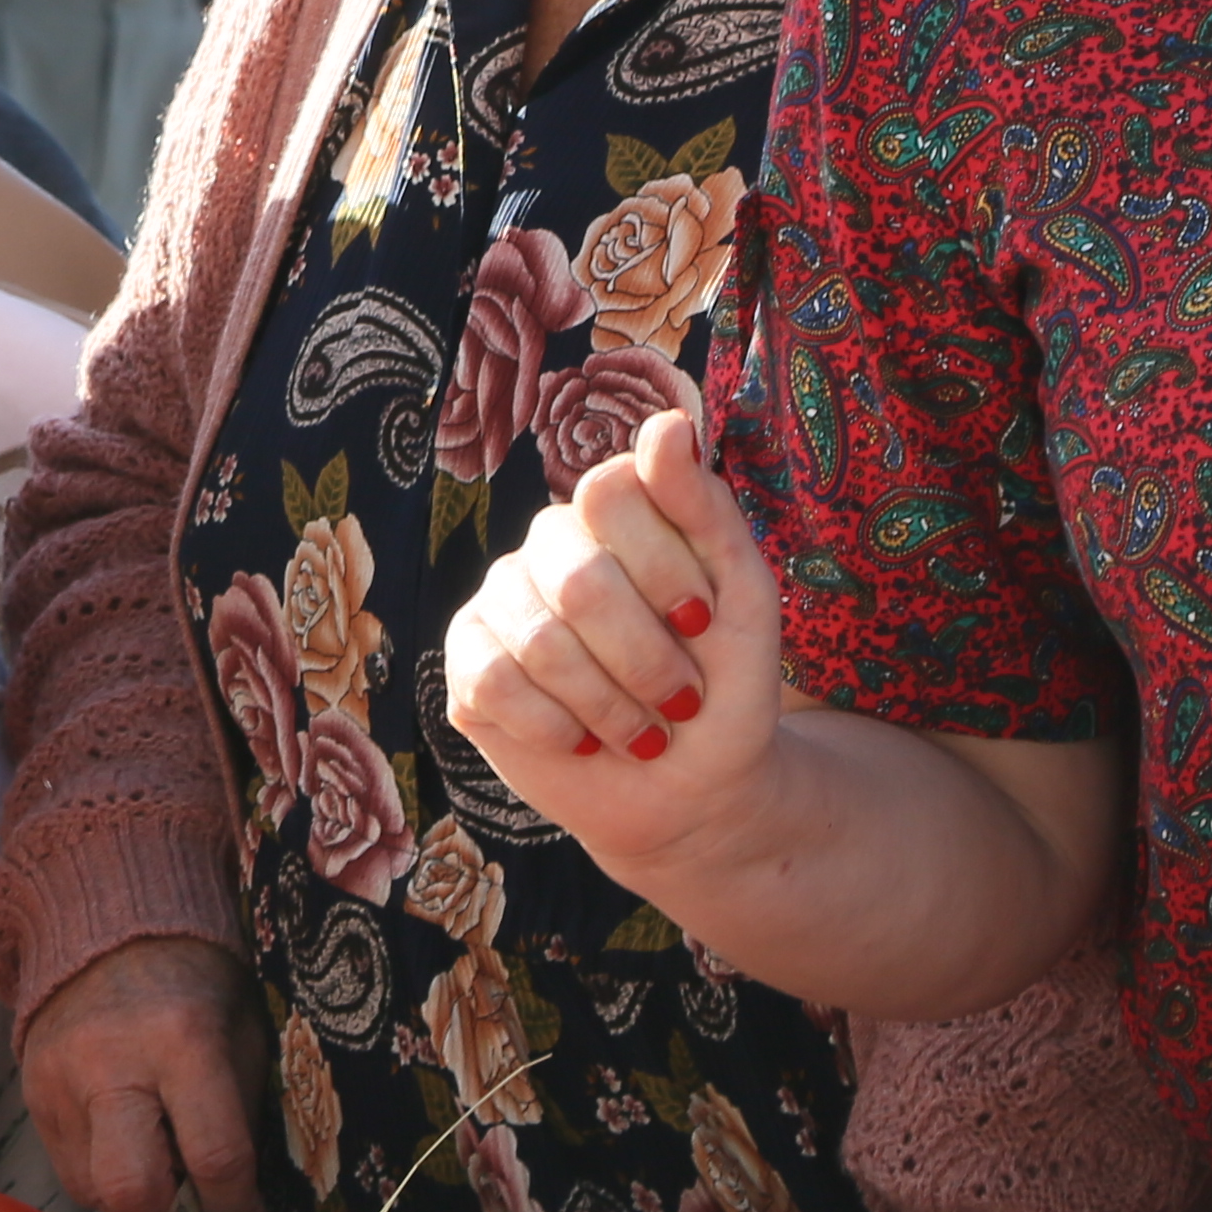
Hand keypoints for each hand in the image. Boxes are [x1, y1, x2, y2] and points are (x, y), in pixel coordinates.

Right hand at [17, 933, 270, 1211]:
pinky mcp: (30, 1097)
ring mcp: (58, 1083)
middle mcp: (109, 1064)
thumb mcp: (244, 1036)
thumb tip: (240, 1206)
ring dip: (136, 1209)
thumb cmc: (198, 987)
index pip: (213, 1158)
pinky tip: (133, 1158)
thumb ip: (242, 1117)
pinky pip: (69, 1173)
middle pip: (131, 1190)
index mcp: (181, 1041)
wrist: (112, 933)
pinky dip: (106, 1184)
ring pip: (93, 1193)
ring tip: (167, 1189)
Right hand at [441, 402, 789, 886]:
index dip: (661, 566)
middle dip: (645, 658)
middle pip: (579, 579)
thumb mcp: (743, 596)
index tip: (702, 621)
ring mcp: (501, 600)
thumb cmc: (724, 683)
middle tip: (681, 700)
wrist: (691, 789)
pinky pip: (493, 683)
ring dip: (610, 706)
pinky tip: (582, 740)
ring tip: (643, 733)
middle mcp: (550, 544)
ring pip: (541, 641)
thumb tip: (668, 422)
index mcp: (613, 512)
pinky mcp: (468, 664)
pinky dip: (557, 728)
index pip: (610, 491)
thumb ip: (705, 507)